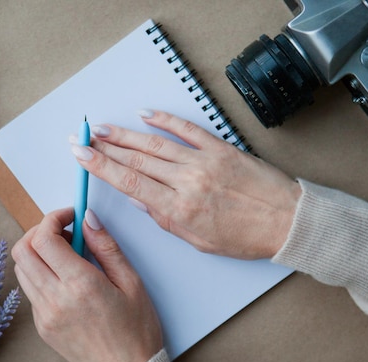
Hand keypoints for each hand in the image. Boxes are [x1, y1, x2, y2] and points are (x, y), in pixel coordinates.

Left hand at [11, 208, 161, 361]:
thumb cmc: (136, 330)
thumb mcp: (131, 282)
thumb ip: (106, 247)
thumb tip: (88, 220)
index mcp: (80, 285)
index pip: (44, 238)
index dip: (53, 218)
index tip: (69, 215)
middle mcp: (55, 299)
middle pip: (22, 250)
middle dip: (38, 231)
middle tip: (62, 230)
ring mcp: (44, 315)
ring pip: (21, 269)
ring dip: (37, 252)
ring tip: (65, 254)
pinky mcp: (42, 327)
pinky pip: (30, 290)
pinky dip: (40, 274)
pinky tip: (65, 279)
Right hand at [71, 110, 300, 258]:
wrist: (286, 222)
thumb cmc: (246, 237)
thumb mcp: (199, 241)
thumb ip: (166, 219)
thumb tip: (139, 199)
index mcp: (180, 209)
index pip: (129, 183)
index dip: (100, 167)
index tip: (81, 155)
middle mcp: (187, 182)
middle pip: (136, 161)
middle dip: (104, 148)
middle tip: (82, 137)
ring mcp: (204, 162)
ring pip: (155, 144)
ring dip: (125, 134)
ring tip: (103, 127)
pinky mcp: (221, 148)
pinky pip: (188, 130)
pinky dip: (164, 120)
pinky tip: (145, 114)